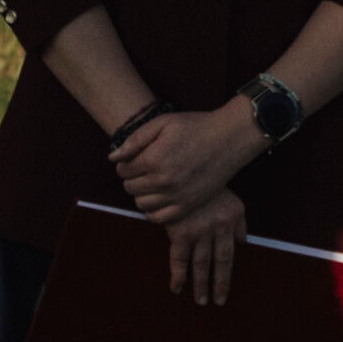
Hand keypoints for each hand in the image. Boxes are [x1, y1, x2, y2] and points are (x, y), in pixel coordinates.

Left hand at [112, 101, 266, 222]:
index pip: (123, 170)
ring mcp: (176, 196)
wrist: (229, 139)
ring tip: (151, 181)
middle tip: (143, 168)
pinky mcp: (188, 206)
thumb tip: (113, 158)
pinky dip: (152, 210)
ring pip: (141, 204)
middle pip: (130, 188)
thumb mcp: (162, 123)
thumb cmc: (195, 127)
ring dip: (141, 193)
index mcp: (154, 159)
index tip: (135, 157)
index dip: (125, 162)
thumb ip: (135, 140)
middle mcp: (163, 181)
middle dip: (131, 177)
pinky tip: (158, 197)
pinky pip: (159, 218)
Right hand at [164, 189, 245, 305]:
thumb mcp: (231, 201)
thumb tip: (244, 246)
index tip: (230, 287)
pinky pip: (179, 259)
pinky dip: (178, 275)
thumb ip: (239, 224)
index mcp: (233, 219)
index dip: (231, 272)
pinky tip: (176, 288)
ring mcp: (199, 231)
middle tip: (218, 302)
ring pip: (201, 264)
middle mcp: (218, 227)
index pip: (235, 251)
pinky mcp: (180, 232)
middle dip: (220, 284)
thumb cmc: (209, 188)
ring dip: (201, 284)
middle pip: (221, 263)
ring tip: (200, 301)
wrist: (183, 171)